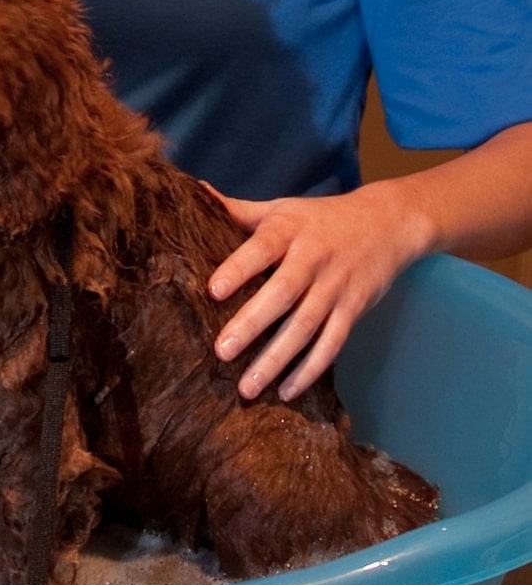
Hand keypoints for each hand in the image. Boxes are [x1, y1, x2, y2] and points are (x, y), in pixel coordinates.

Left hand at [206, 182, 428, 400]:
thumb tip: (194, 192)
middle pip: (282, 294)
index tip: (213, 291)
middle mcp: (313, 260)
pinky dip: (310, 370)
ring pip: (306, 327)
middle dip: (252, 324)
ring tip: (246, 388)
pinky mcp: (353, 309)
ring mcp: (336, 287)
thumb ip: (238, 210)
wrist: (390, 222)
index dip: (238, 268)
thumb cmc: (320, 218)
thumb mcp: (282, 208)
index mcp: (290, 231)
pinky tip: (285, 392)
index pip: (261, 250)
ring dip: (276, 360)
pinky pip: (332, 344)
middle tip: (221, 352)